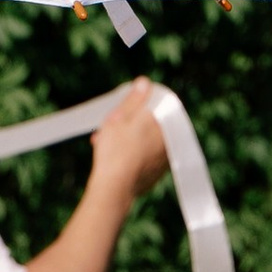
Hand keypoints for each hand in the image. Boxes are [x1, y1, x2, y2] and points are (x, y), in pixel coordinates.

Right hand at [88, 77, 168, 208]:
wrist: (114, 188)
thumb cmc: (115, 150)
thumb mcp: (120, 117)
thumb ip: (134, 99)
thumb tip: (144, 83)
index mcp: (164, 123)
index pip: (154, 105)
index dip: (135, 105)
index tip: (120, 110)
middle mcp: (168, 141)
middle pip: (148, 124)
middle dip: (126, 123)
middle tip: (106, 127)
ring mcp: (163, 160)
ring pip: (143, 142)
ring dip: (125, 139)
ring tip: (102, 143)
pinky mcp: (155, 175)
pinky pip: (142, 159)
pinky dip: (129, 156)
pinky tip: (111, 159)